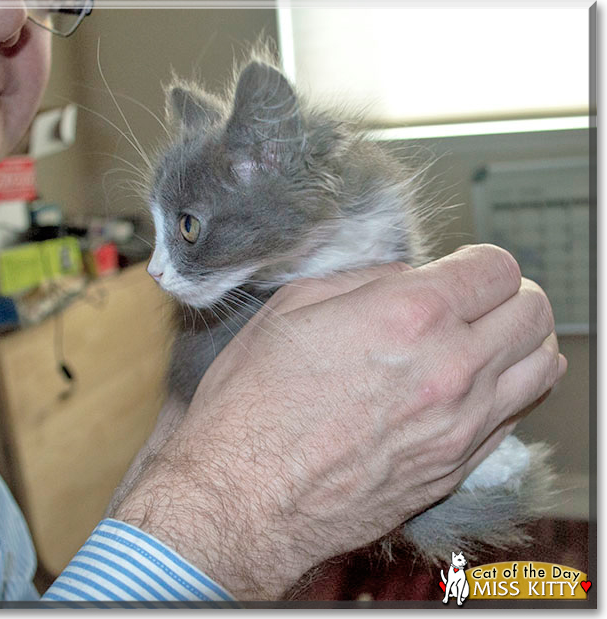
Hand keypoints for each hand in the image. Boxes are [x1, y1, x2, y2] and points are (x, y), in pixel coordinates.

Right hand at [109, 244, 565, 599]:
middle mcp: (450, 368)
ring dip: (520, 344)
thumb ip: (364, 279)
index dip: (480, 262)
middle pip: (532, 311)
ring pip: (541, 366)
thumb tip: (405, 278)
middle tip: (477, 302)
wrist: (244, 497)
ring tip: (485, 342)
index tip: (460, 272)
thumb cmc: (254, 403)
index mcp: (410, 315)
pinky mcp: (456, 468)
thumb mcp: (292, 307)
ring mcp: (460, 425)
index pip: (497, 269)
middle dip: (509, 296)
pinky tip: (468, 389)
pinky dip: (506, 393)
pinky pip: (515, 417)